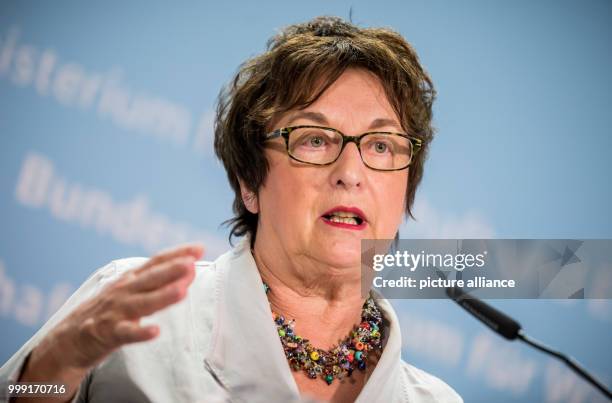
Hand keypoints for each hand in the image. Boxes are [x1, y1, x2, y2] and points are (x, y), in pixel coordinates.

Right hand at [17, 243, 203, 400]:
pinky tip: (155, 332)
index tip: (199, 247)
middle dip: (171, 270)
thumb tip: (190, 268)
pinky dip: (140, 332)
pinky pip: (126, 333)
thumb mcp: (129, 290)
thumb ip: (157, 280)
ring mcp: (115, 312)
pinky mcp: (107, 333)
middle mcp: (124, 291)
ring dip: (162, 296)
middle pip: (150, 278)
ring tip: (182, 291)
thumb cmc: (108, 311)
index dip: (177, 253)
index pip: (156, 261)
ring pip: (142, 303)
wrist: (69, 339)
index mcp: (131, 279)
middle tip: (192, 263)